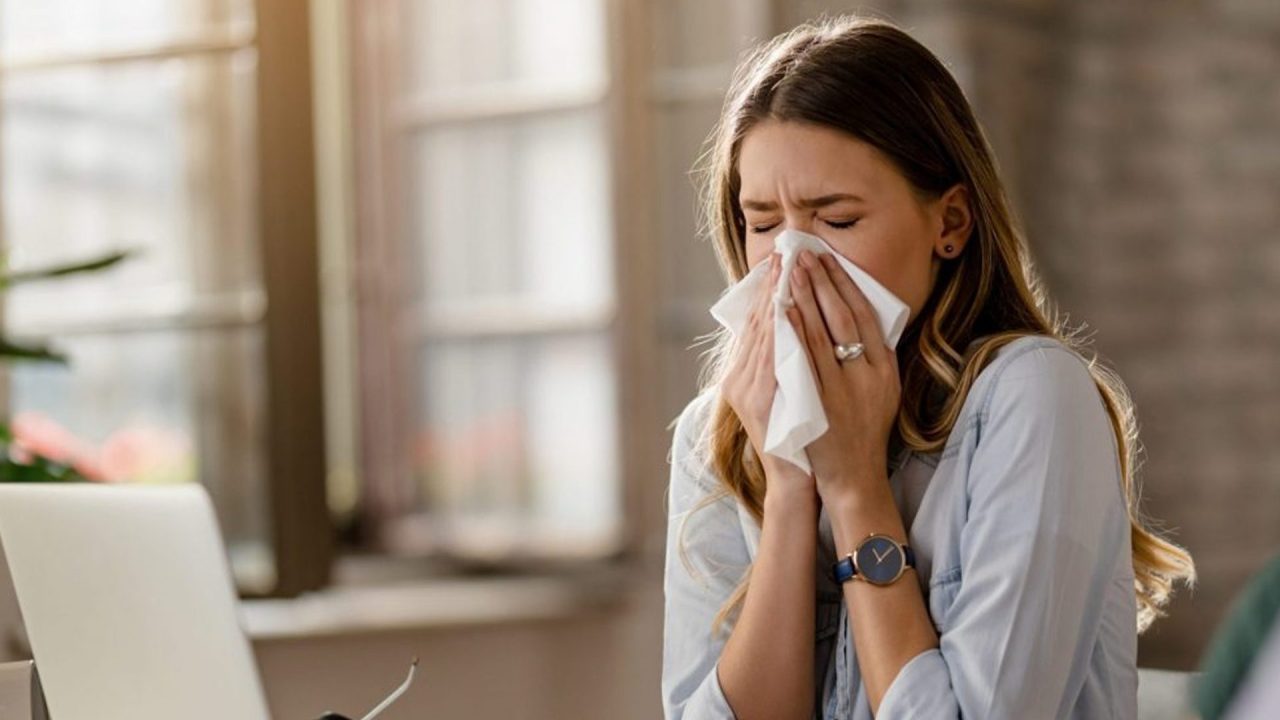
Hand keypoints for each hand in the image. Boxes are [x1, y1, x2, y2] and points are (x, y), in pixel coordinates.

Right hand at [721, 252, 817, 500]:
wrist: (795, 477)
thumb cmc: (797, 434)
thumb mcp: (784, 392)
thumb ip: (782, 361)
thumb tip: (792, 323)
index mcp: (742, 374)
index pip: (756, 322)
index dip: (769, 289)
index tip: (782, 260)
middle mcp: (738, 380)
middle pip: (757, 323)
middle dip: (773, 286)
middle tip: (787, 252)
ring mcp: (747, 392)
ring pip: (763, 336)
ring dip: (777, 300)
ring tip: (790, 270)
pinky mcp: (760, 403)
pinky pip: (772, 360)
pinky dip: (780, 332)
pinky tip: (789, 310)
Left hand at [783, 250, 900, 500]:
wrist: (854, 476)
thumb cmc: (864, 430)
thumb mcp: (882, 389)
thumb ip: (872, 356)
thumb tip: (856, 316)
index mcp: (886, 367)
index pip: (864, 313)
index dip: (844, 283)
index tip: (827, 258)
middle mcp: (869, 374)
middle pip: (843, 315)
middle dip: (821, 281)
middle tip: (804, 253)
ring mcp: (845, 388)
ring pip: (823, 333)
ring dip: (804, 298)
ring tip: (790, 271)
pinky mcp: (821, 402)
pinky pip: (805, 360)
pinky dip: (795, 332)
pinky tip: (784, 311)